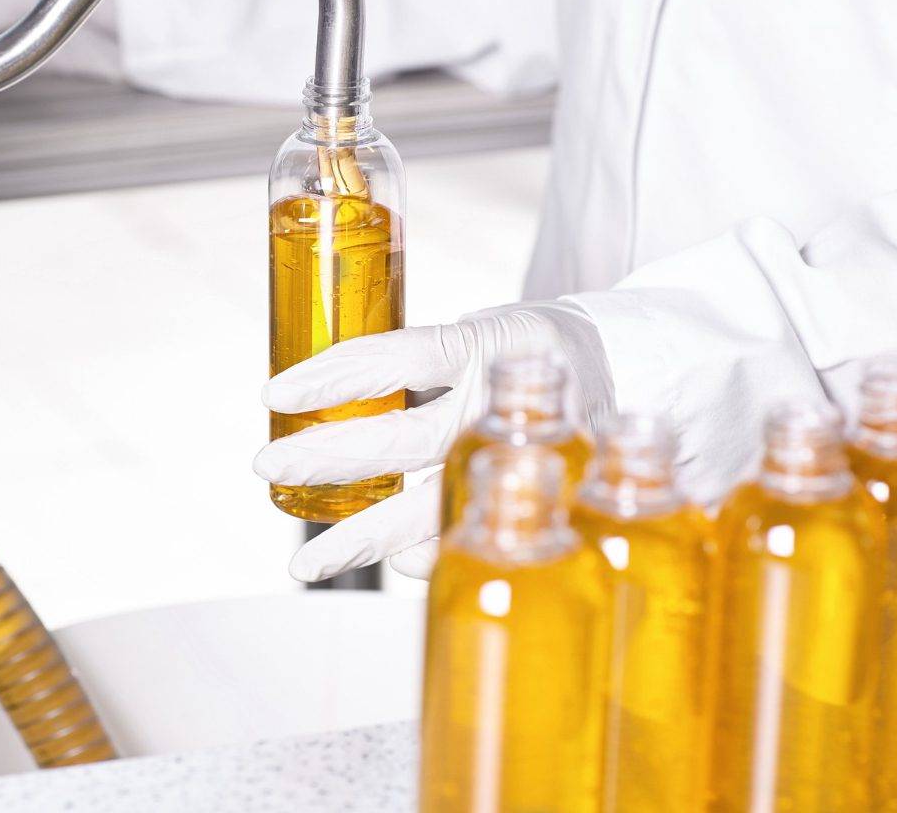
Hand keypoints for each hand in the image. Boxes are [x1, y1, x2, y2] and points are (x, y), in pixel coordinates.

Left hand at [255, 302, 614, 581]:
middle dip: (330, 456)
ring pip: (433, 507)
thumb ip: (420, 367)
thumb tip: (321, 398)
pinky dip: (417, 555)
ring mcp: (523, 460)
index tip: (276, 393)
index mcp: (494, 344)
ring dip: (365, 537)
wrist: (628, 374)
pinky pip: (464, 536)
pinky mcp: (538, 501)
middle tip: (269, 466)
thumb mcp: (483, 333)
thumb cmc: (530, 354)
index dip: (338, 375)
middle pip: (406, 439)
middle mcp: (507, 404)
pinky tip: (382, 562)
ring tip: (309, 562)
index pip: (404, 355)